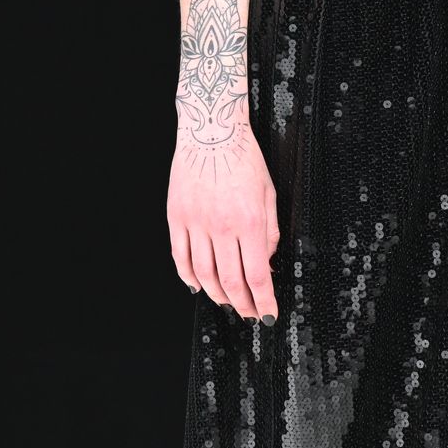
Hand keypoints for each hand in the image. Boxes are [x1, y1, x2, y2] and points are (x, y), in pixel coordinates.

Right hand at [169, 112, 278, 322]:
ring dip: (217, 295)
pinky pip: (180, 257)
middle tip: (250, 313)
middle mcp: (222, 228)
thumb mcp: (270, 193)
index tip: (268, 313)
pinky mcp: (177, 219)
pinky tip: (198, 285)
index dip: (263, 300)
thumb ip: (269, 230)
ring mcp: (196, 224)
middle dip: (243, 304)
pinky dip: (188, 277)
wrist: (212, 133)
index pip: (257, 275)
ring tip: (228, 302)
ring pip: (203, 274)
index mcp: (250, 222)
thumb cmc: (244, 160)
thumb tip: (266, 262)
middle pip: (230, 281)